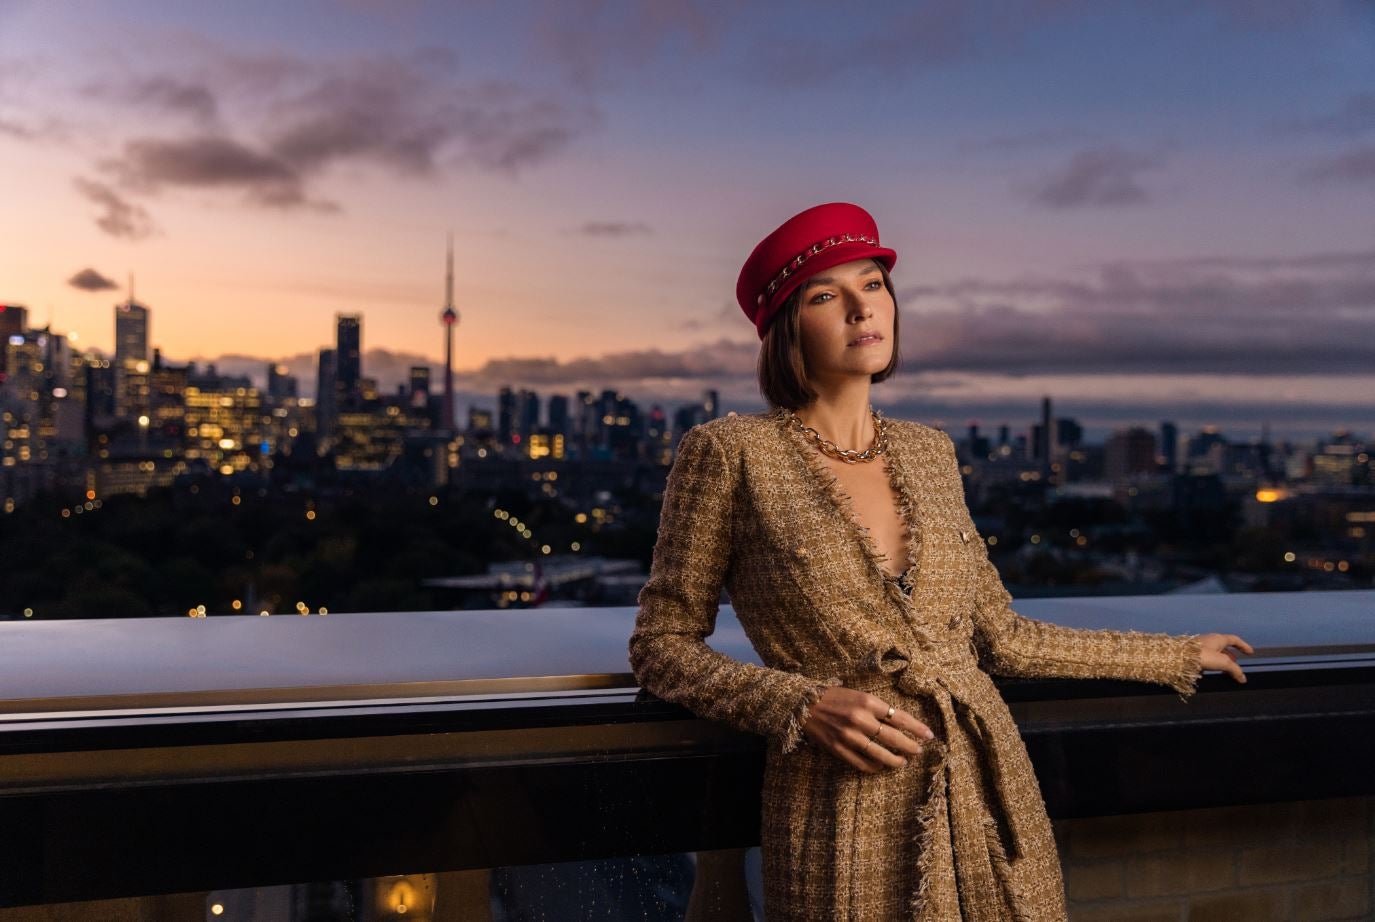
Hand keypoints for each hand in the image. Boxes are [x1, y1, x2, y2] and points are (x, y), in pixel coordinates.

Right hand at [801, 686, 936, 773]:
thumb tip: (900, 723)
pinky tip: (881, 766)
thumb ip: (878, 708)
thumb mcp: (859, 695)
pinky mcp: (839, 749)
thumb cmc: (834, 697)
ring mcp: (849, 736)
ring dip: (896, 760)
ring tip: (903, 761)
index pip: (899, 717)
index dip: (916, 728)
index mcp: (867, 702)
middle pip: (893, 738)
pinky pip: (862, 763)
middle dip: (910, 746)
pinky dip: (875, 767)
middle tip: (919, 750)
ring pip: (880, 755)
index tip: (929, 735)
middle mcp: (859, 719)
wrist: (804, 704)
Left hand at [1197, 633, 1252, 683]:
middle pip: (1224, 647)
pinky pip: (1207, 659)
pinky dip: (1213, 666)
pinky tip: (1213, 673)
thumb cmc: (1202, 656)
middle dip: (1232, 657)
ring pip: (1215, 654)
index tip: (1250, 652)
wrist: (1178, 657)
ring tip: (1227, 673)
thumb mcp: (1223, 662)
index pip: (1234, 640)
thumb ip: (1235, 670)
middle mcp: (1209, 641)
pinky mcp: (1192, 655)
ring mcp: (1200, 647)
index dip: (1243, 646)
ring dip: (1222, 663)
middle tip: (1237, 668)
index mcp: (1218, 638)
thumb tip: (1243, 678)